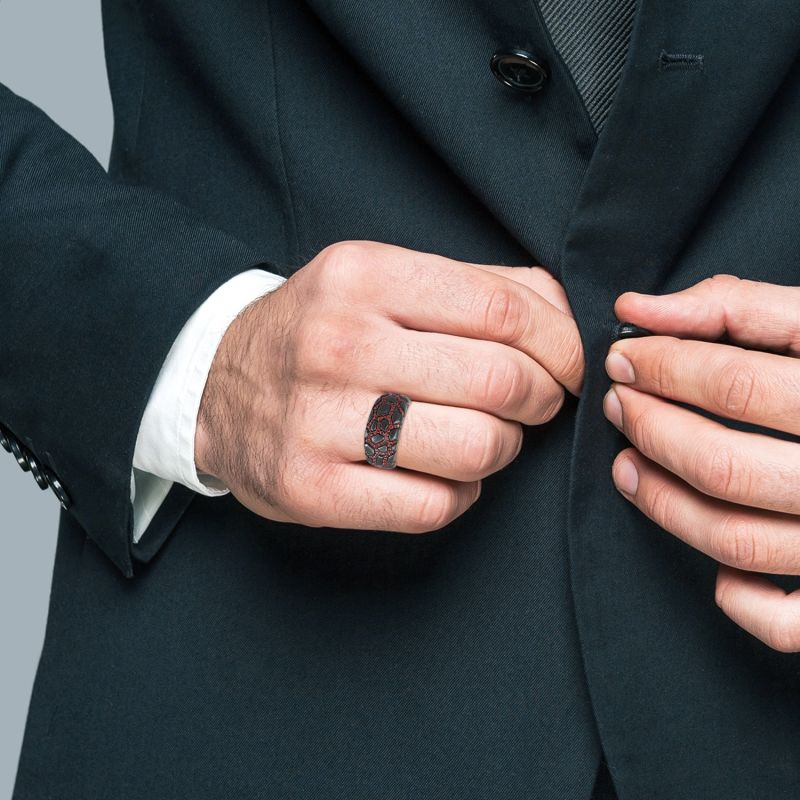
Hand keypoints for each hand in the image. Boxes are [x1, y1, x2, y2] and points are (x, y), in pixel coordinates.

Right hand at [196, 241, 583, 533]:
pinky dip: (460, 494)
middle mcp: (339, 344)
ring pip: (477, 448)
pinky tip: (443, 475)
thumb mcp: (382, 279)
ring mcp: (320, 420)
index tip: (572, 366)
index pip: (504, 311)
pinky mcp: (312, 488)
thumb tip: (566, 312)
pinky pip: (434, 506)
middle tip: (532, 403)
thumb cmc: (320, 332)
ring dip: (503, 448)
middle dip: (541, 399)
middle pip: (500, 381)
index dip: (561, 344)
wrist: (218, 390)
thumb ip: (478, 286)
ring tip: (484, 438)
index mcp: (364, 276)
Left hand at [603, 274, 799, 651]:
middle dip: (651, 429)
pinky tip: (715, 565)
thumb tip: (638, 309)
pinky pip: (787, 622)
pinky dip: (739, 598)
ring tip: (628, 464)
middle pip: (724, 465)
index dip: (662, 368)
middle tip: (620, 404)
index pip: (735, 384)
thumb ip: (737, 308)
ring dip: (663, 503)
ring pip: (736, 540)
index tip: (624, 358)